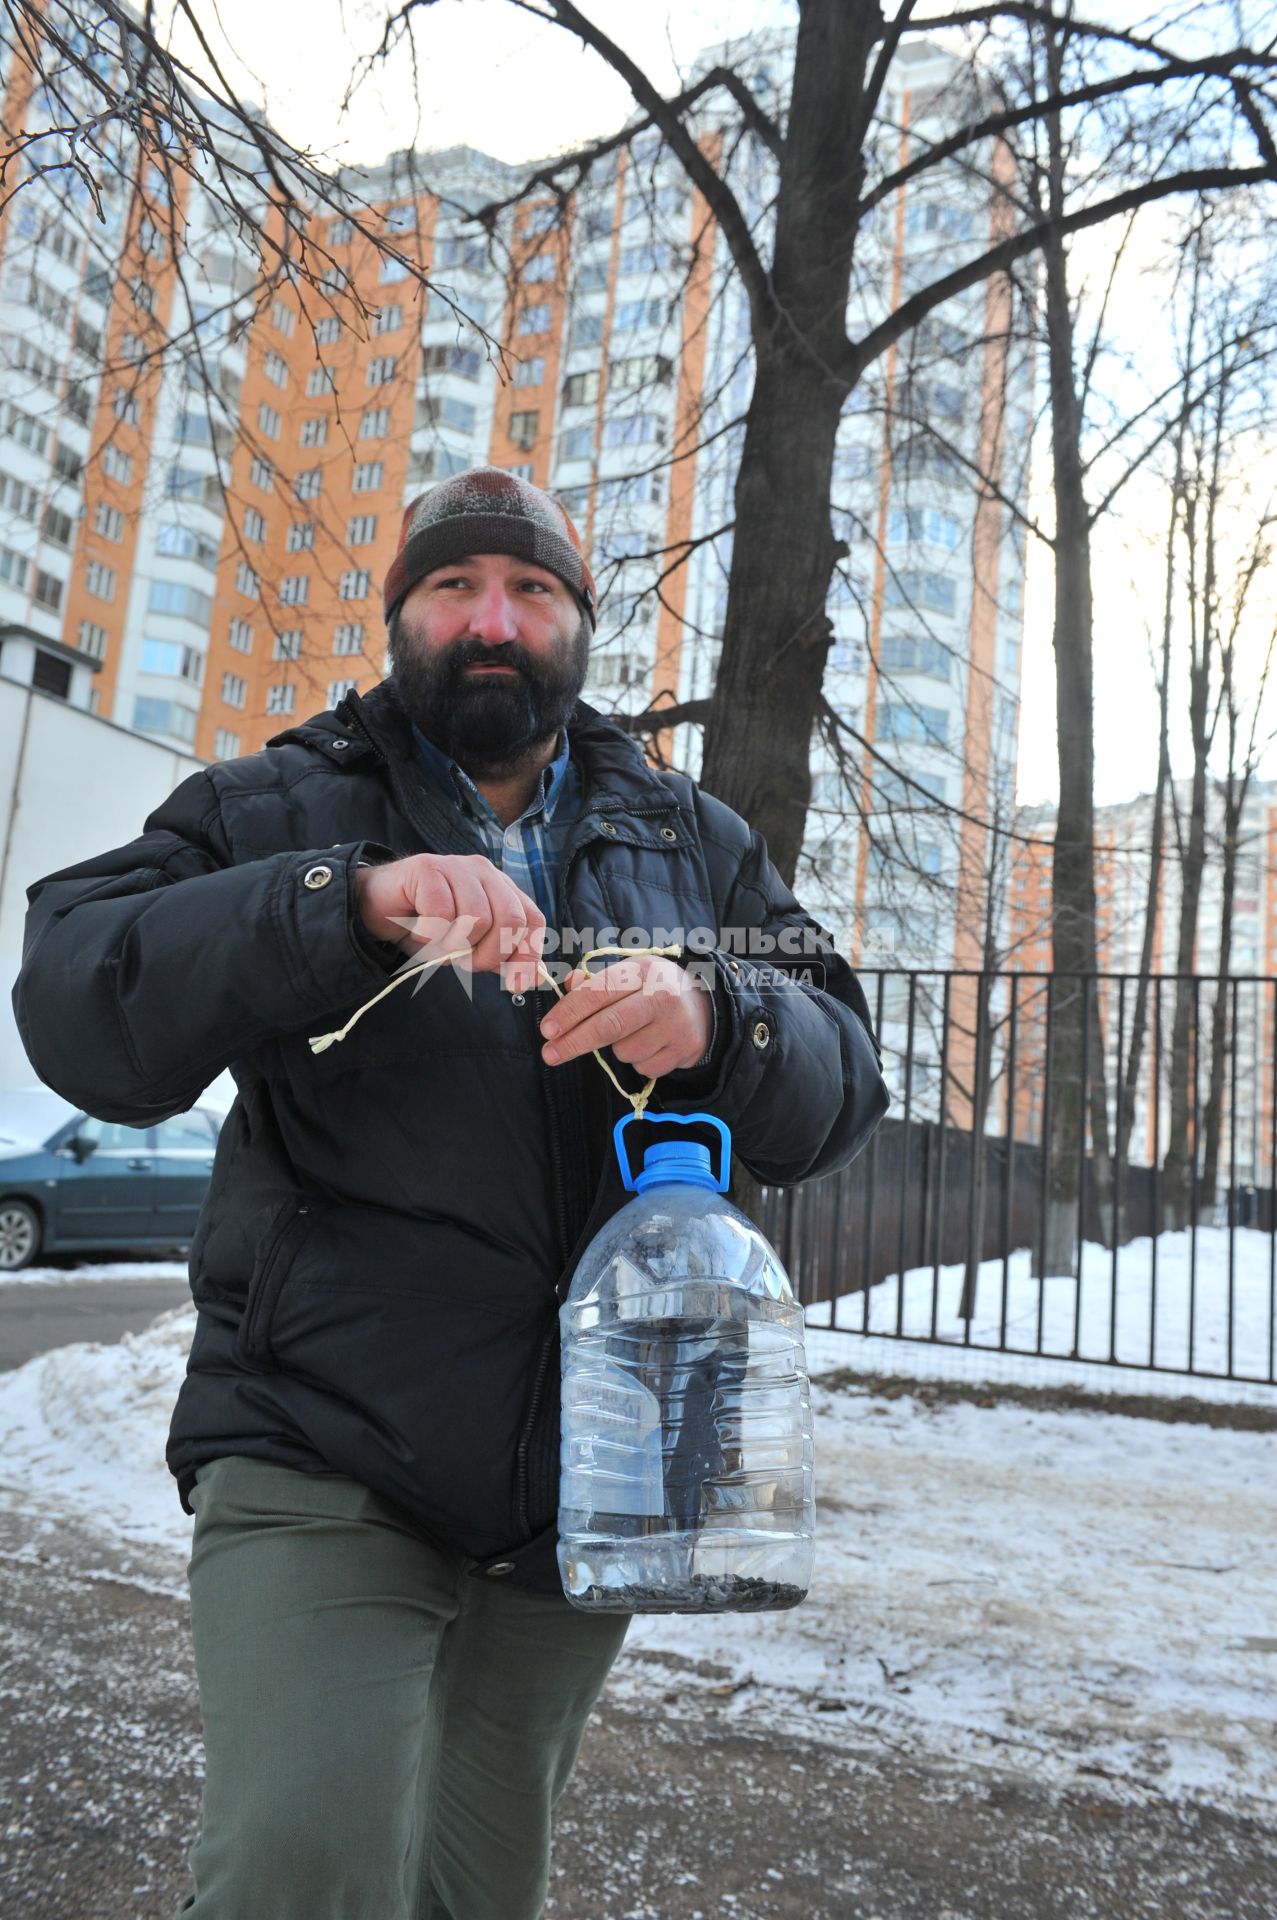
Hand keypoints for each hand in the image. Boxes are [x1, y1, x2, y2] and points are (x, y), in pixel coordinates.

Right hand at [355, 853, 544, 990]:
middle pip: (510, 920)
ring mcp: (456, 867)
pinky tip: (419, 930)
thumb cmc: (426, 927)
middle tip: (462, 960)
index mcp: (501, 888)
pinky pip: (441, 914)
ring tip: (437, 942)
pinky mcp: (427, 868)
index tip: (514, 984)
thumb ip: (501, 957)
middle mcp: (484, 873)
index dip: (526, 955)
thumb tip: (535, 977)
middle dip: (488, 955)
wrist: (376, 908)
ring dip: (455, 945)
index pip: (532, 920)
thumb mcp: (469, 947)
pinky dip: (429, 934)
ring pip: (477, 919)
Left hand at [539, 955, 711, 1077]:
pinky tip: (651, 1044)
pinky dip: (638, 1061)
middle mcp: (662, 995)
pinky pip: (643, 1067)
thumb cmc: (653, 988)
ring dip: (617, 1049)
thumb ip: (595, 981)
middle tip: (550, 1053)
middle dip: (575, 1042)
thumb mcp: (628, 974)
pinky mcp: (684, 1049)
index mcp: (643, 970)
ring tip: (633, 1033)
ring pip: (625, 1051)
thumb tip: (568, 984)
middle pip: (609, 1026)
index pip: (599, 992)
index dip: (569, 1012)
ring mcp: (676, 1025)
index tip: (548, 1029)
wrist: (705, 1006)